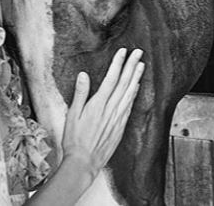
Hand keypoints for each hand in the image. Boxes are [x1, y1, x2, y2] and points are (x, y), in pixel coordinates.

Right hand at [60, 48, 144, 180]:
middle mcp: (111, 109)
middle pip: (124, 83)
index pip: (111, 79)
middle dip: (131, 66)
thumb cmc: (75, 140)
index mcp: (98, 104)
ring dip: (136, 77)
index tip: (123, 52)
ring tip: (141, 65)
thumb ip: (80, 93)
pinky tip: (136, 87)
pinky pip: (130, 106)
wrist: (85, 162)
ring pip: (130, 93)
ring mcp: (118, 118)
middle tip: (138, 52)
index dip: (118, 63)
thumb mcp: (72, 115)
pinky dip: (134, 94)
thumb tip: (83, 75)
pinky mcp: (121, 127)